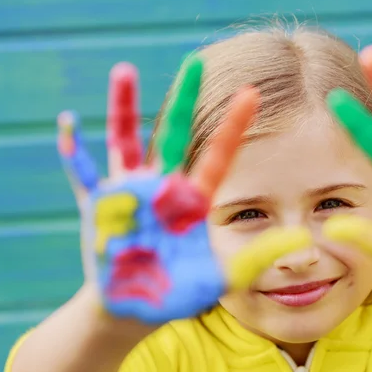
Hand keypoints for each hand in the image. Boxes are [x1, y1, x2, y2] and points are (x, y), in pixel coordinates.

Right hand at [57, 55, 312, 323]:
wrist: (135, 310)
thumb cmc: (179, 293)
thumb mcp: (224, 277)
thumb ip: (259, 257)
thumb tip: (302, 241)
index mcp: (193, 201)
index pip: (219, 155)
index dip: (234, 125)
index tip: (252, 93)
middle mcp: (163, 189)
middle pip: (175, 135)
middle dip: (185, 100)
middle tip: (195, 62)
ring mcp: (129, 195)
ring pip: (127, 142)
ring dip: (125, 109)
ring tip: (125, 70)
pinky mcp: (99, 208)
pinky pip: (85, 174)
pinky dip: (77, 151)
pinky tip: (70, 124)